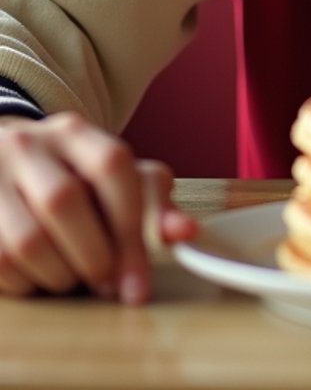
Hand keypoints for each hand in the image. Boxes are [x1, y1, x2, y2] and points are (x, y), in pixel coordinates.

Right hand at [0, 112, 197, 301]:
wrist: (2, 168)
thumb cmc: (72, 182)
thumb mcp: (113, 181)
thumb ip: (152, 202)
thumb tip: (184, 232)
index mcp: (73, 132)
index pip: (111, 164)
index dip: (130, 227)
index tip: (139, 281)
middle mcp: (27, 144)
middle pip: (64, 200)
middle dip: (93, 256)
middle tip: (108, 285)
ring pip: (27, 239)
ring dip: (58, 275)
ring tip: (71, 278)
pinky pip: (0, 264)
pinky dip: (26, 284)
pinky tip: (39, 278)